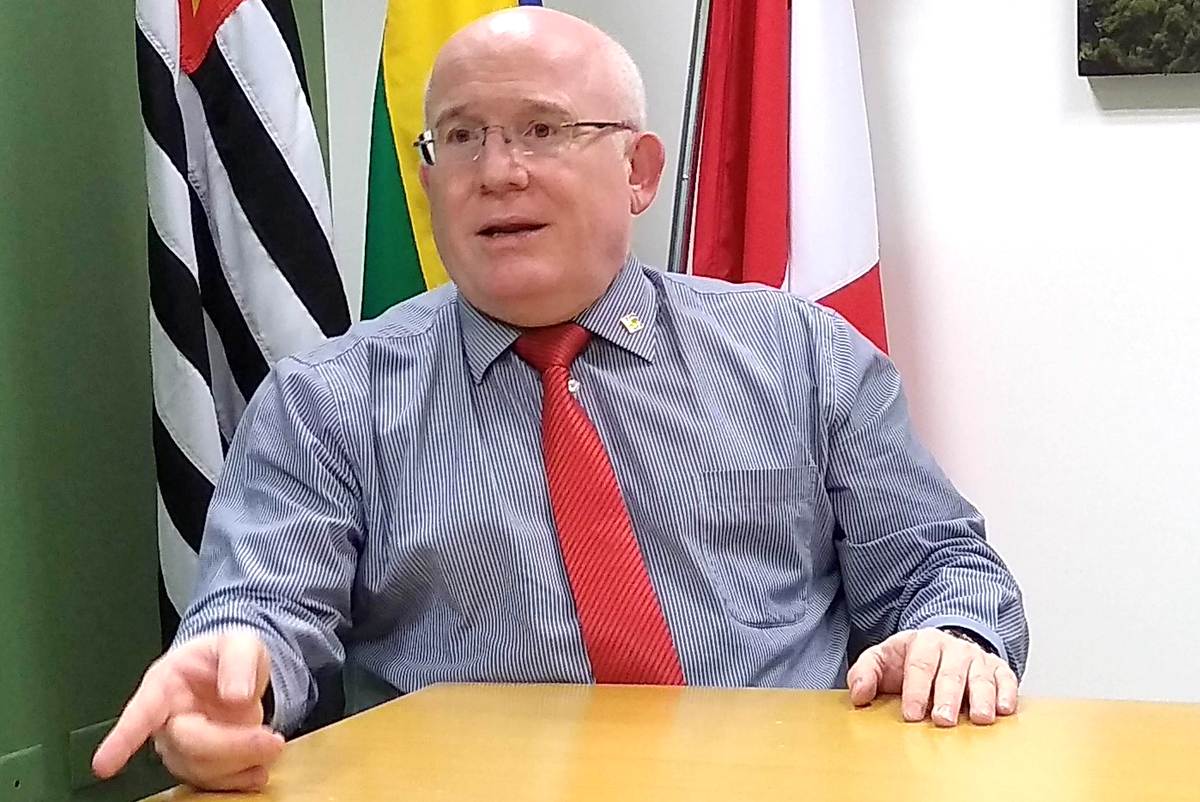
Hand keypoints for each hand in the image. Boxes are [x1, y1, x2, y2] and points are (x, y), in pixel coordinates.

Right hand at [92, 630, 284, 790]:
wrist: (235, 670)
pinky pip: (212, 784)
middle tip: (272, 740)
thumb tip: (236, 696)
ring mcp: (182, 745)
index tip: (104, 765)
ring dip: (241, 763)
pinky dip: (240, 780)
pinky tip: (259, 768)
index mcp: (165, 685)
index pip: (141, 713)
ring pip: (201, 770)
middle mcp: (167, 720)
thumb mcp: (240, 642)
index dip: (123, 739)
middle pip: (188, 746)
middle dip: (233, 746)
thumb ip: (238, 662)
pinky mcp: (199, 764)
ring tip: (271, 743)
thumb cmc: (226, 654)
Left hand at [847, 627, 1018, 726]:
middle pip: (950, 673)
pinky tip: (1004, 709)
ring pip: (980, 677)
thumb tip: (858, 695)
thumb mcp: (882, 660)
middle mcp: (953, 648)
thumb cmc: (910, 660)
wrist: (942, 646)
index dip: (915, 690)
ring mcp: (977, 658)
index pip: (919, 665)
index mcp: (923, 642)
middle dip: (947, 697)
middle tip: (943, 720)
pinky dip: (1007, 693)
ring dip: (980, 698)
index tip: (911, 714)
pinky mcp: (998, 669)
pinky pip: (1006, 679)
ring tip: (979, 718)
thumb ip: (865, 673)